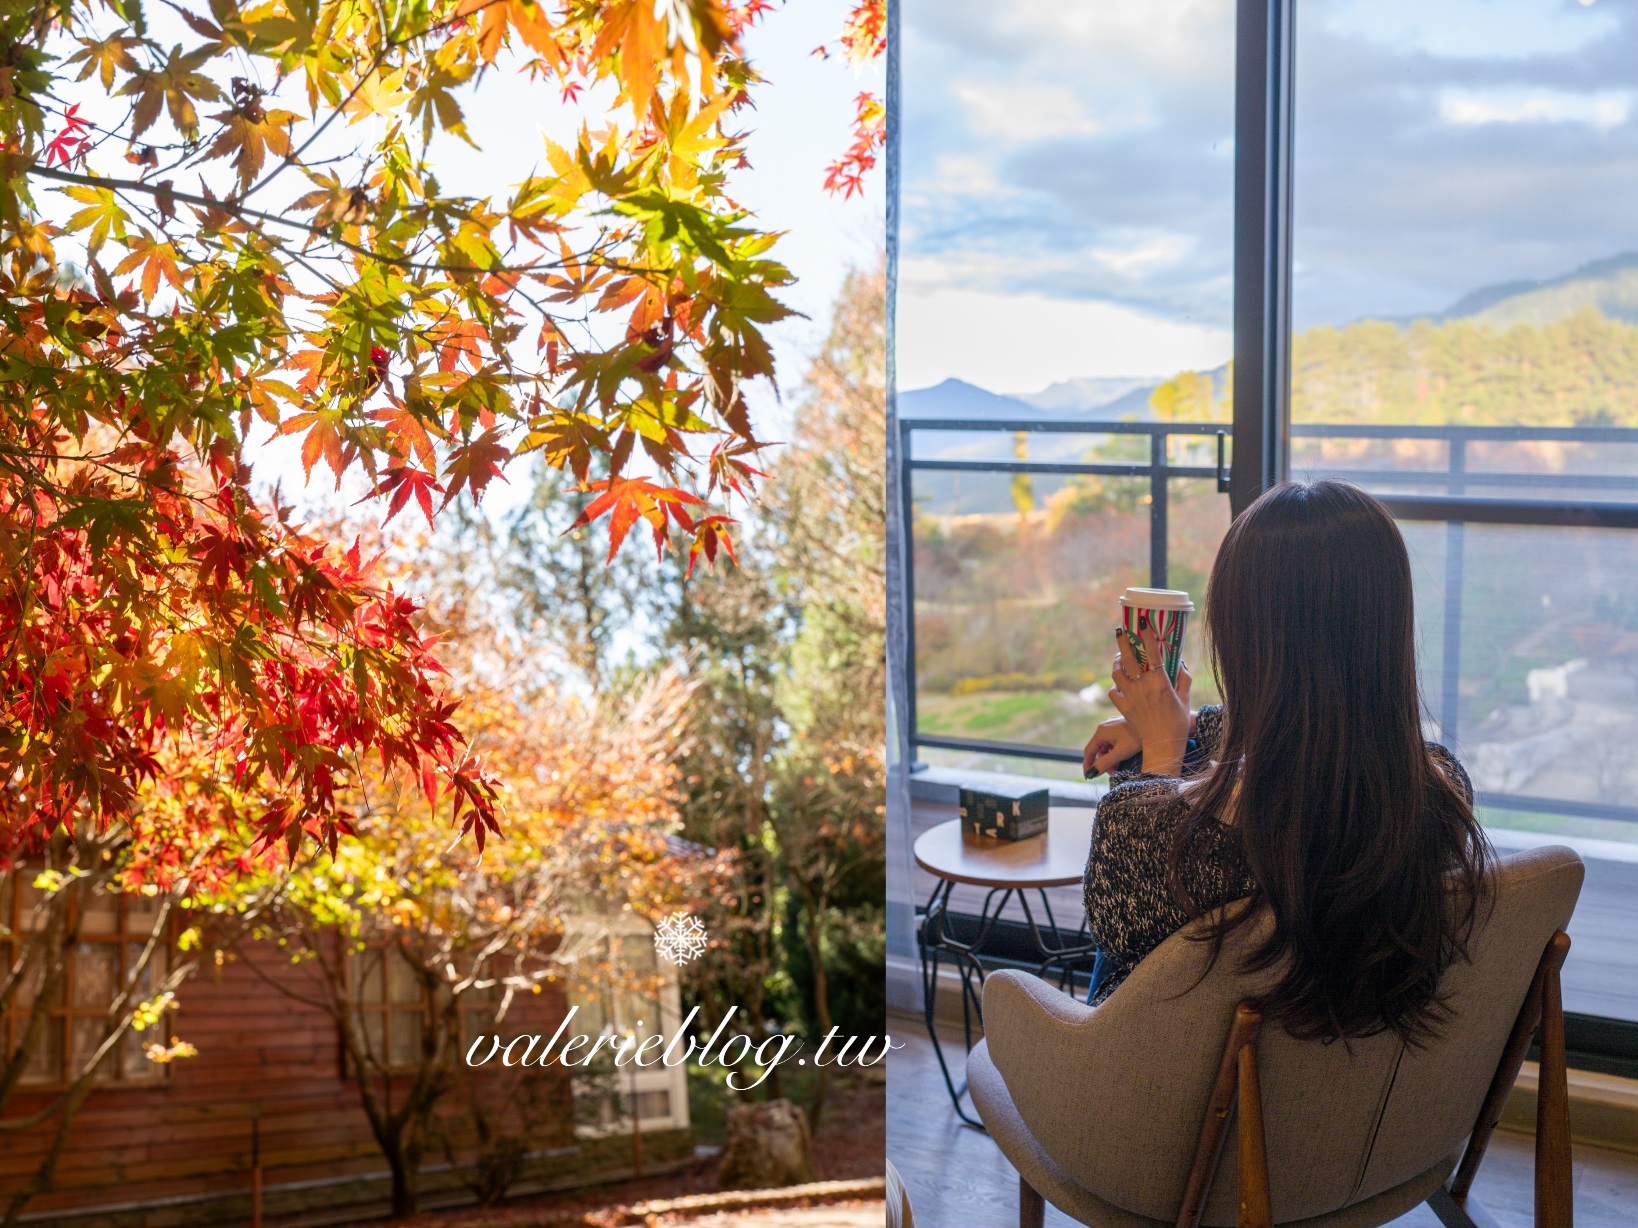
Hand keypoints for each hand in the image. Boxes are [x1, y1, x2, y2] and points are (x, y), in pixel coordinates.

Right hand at [1083, 716, 1138, 778]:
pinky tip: (1122, 756)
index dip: (1088, 765)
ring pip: (1106, 745)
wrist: (1154, 724)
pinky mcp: (1120, 726)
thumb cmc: (1137, 738)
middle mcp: (1104, 727)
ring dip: (1109, 757)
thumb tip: (1091, 773)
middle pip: (1098, 749)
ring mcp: (1112, 726)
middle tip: (1112, 773)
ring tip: (1119, 766)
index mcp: (1101, 732)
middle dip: (1103, 762)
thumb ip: (1105, 763)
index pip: (1089, 751)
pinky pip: (1112, 741)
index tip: (1089, 777)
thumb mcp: (1120, 753)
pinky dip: (1115, 750)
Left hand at [1106, 623, 1190, 776]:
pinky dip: (1115, 685)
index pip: (1152, 652)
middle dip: (1123, 641)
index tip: (1143, 622)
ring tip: (1121, 657)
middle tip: (1120, 630)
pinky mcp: (1123, 707)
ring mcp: (1130, 697)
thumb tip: (1180, 662)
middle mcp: (1143, 686)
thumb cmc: (1178, 722)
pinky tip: (1120, 683)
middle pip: (1129, 658)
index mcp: (1160, 682)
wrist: (1162, 745)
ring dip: (1117, 663)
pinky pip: (1113, 691)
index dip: (1147, 635)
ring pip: (1117, 673)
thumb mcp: (1185, 698)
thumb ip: (1183, 678)